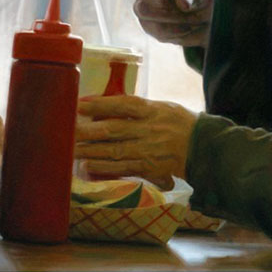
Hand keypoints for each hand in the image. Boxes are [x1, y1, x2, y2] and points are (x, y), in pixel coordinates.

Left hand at [75, 95, 197, 187]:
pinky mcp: (149, 167)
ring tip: (71, 149)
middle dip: (89, 130)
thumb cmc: (181, 123)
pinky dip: (105, 167)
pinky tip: (89, 166)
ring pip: (115, 150)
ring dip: (91, 151)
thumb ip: (139, 109)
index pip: (124, 104)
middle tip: (69, 129)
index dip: (102, 104)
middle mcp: (149, 129)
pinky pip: (123, 167)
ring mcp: (148, 150)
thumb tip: (109, 107)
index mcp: (153, 110)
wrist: (203, 147)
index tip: (81, 104)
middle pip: (114, 129)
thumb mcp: (163, 107)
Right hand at [128, 0, 211, 46]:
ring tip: (186, 17)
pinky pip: (153, 29)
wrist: (207, 22)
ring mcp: (147, 8)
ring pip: (141, 10)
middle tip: (163, 1)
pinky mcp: (151, 26)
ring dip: (163, 14)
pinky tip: (186, 28)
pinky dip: (171, 29)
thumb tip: (182, 3)